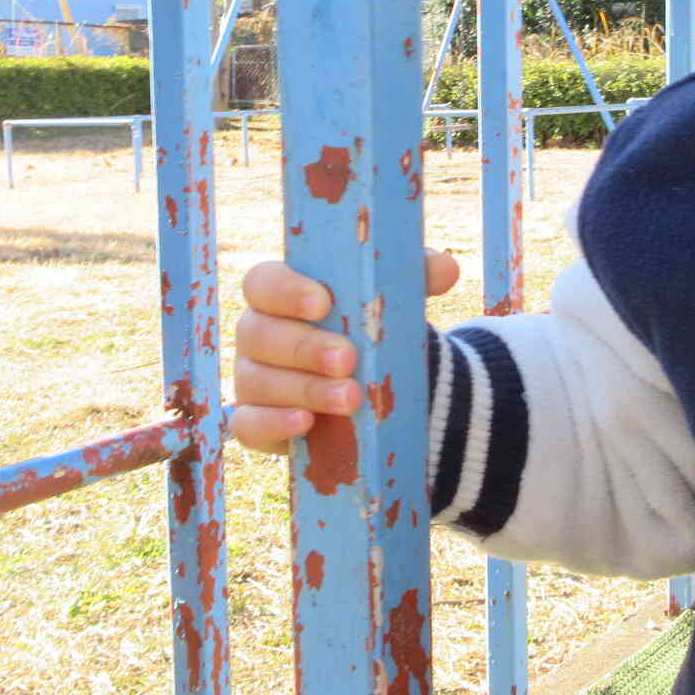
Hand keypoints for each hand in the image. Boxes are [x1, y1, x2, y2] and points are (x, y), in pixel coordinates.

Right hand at [231, 249, 459, 453]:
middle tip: (349, 359)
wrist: (372, 389)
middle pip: (258, 333)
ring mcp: (253, 380)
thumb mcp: (395, 302)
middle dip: (304, 347)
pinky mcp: (257, 422)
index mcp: (280, 295)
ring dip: (305, 389)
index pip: (262, 283)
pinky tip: (306, 423)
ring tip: (351, 399)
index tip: (323, 302)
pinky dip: (274, 424)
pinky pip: (248, 426)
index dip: (285, 291)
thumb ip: (416, 277)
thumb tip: (446, 269)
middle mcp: (258, 335)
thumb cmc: (372, 331)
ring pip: (257, 381)